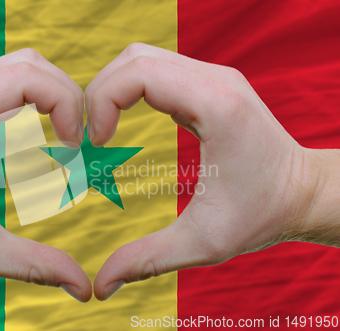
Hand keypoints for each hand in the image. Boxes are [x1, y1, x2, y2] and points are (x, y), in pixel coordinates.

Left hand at [0, 49, 90, 301]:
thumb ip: (34, 265)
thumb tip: (83, 286)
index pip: (28, 77)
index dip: (66, 105)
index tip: (74, 145)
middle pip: (30, 64)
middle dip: (67, 97)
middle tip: (76, 140)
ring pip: (22, 65)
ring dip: (53, 95)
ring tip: (63, 135)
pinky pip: (9, 79)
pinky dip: (36, 99)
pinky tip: (41, 134)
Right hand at [86, 43, 338, 300]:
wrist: (303, 193)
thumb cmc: (261, 215)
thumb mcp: (202, 243)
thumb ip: (146, 260)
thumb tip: (100, 286)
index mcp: (216, 106)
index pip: (139, 73)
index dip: (102, 101)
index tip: (94, 142)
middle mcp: (215, 79)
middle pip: (134, 58)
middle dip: (99, 92)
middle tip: (90, 136)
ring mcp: (214, 76)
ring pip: (143, 57)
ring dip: (112, 87)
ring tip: (102, 128)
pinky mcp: (209, 83)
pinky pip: (157, 69)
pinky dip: (130, 88)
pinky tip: (123, 120)